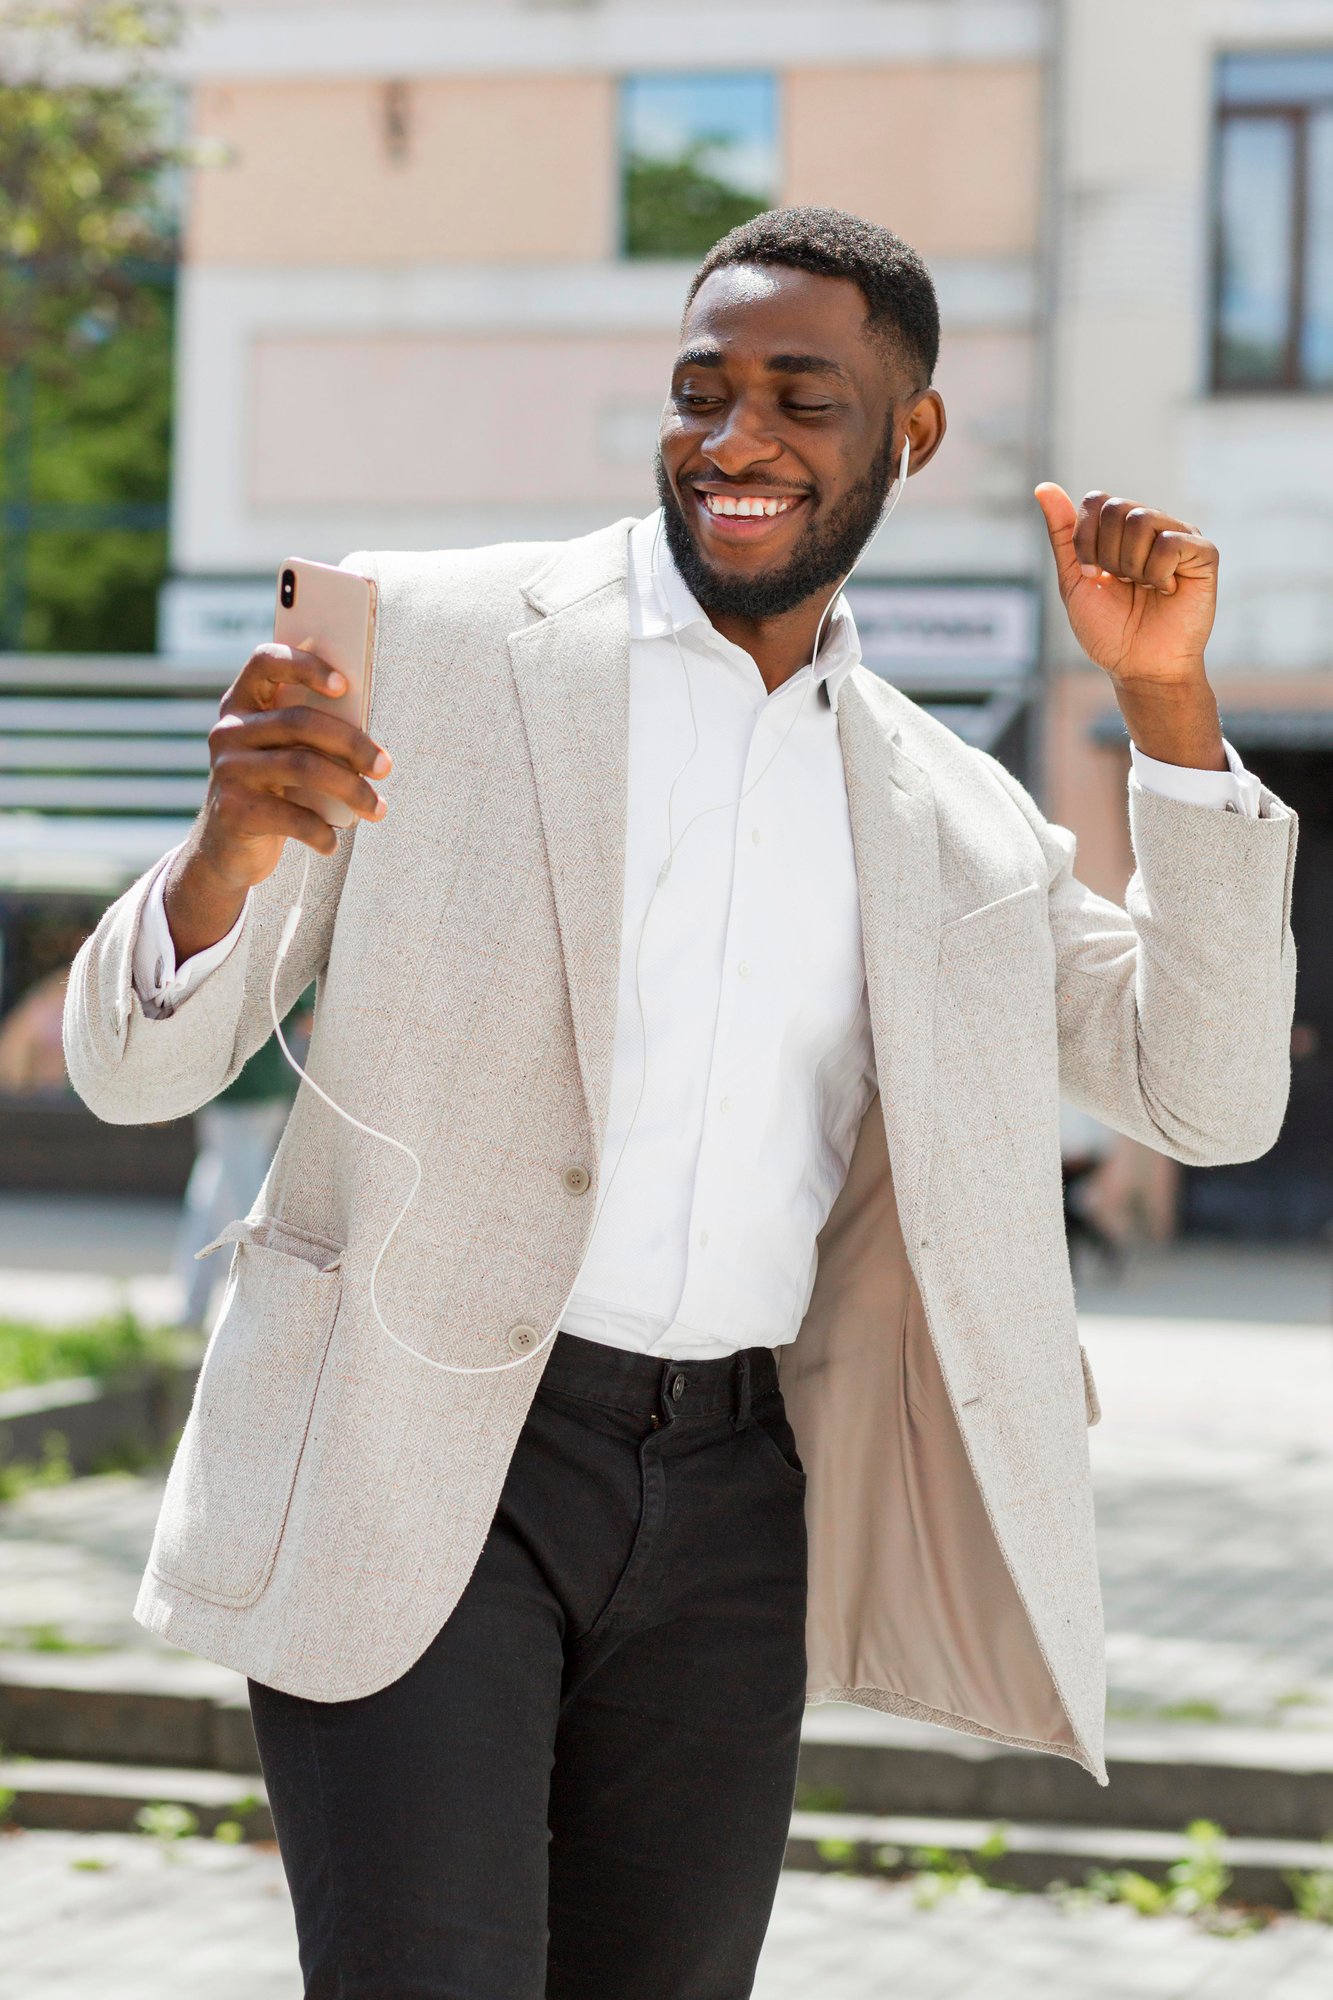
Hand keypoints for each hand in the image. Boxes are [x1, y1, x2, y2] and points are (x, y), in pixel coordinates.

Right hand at [164, 644, 390, 962]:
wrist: (225, 852)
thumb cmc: (272, 793)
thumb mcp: (283, 756)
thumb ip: (310, 737)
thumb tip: (369, 742)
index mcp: (241, 705)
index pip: (266, 662)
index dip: (305, 666)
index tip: (344, 685)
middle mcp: (227, 732)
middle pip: (301, 722)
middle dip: (353, 744)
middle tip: (385, 767)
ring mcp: (227, 770)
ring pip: (304, 766)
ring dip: (352, 790)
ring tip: (377, 809)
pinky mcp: (232, 811)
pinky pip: (293, 817)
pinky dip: (322, 832)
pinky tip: (332, 842)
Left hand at [1035, 485, 1217, 686]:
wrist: (1139, 667)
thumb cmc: (1109, 629)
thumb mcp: (1075, 579)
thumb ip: (1063, 534)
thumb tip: (1043, 487)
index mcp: (1121, 529)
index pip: (1096, 501)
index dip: (1086, 540)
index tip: (1094, 575)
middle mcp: (1152, 525)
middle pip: (1116, 508)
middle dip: (1107, 555)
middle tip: (1122, 584)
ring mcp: (1179, 535)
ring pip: (1141, 520)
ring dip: (1131, 566)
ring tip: (1144, 588)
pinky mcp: (1203, 553)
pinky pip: (1170, 542)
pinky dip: (1158, 573)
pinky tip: (1167, 590)